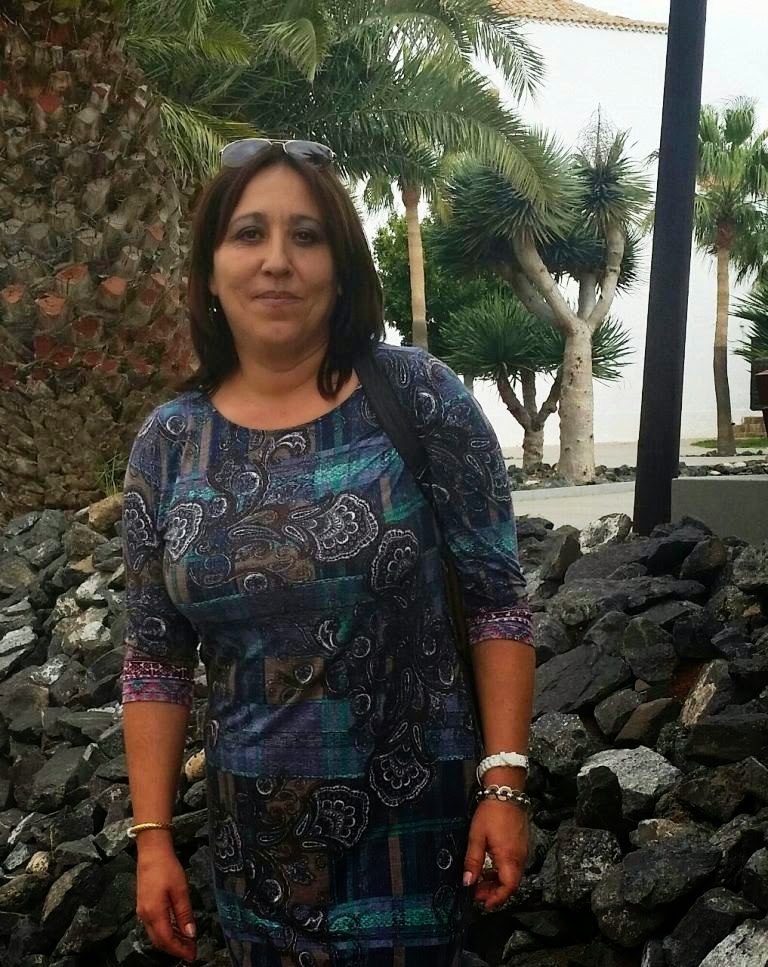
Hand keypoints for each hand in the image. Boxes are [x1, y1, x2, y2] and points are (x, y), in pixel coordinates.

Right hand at [136, 844, 196, 960]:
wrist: (151, 852)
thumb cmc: (167, 868)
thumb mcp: (181, 890)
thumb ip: (185, 914)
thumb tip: (191, 934)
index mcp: (154, 913)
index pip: (167, 941)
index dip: (180, 950)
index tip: (192, 955)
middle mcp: (145, 916)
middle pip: (160, 941)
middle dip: (176, 948)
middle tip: (192, 950)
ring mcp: (142, 912)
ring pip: (156, 935)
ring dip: (171, 941)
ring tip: (187, 941)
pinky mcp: (143, 906)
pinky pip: (154, 926)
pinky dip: (166, 931)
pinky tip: (176, 928)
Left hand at [463, 800, 527, 909]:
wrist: (507, 792)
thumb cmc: (491, 813)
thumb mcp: (476, 836)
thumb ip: (473, 861)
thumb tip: (468, 883)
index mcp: (509, 858)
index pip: (508, 888)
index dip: (496, 899)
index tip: (482, 903)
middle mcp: (519, 858)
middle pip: (510, 884)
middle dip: (494, 892)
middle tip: (476, 893)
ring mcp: (522, 852)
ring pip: (511, 876)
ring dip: (496, 882)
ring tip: (479, 881)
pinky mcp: (521, 846)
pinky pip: (512, 866)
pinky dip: (501, 871)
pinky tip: (489, 867)